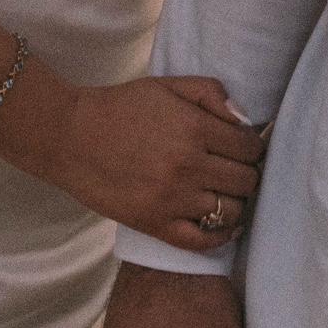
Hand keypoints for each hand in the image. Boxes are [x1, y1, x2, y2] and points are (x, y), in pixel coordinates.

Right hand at [34, 75, 263, 250]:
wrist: (72, 137)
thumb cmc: (121, 107)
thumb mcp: (168, 86)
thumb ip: (211, 93)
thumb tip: (243, 118)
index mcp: (195, 129)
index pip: (250, 147)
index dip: (254, 147)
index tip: (246, 148)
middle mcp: (189, 166)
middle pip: (247, 180)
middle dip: (249, 173)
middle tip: (238, 169)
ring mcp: (173, 199)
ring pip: (231, 211)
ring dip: (237, 202)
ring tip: (228, 193)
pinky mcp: (155, 224)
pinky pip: (202, 241)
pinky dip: (221, 236)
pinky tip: (225, 225)